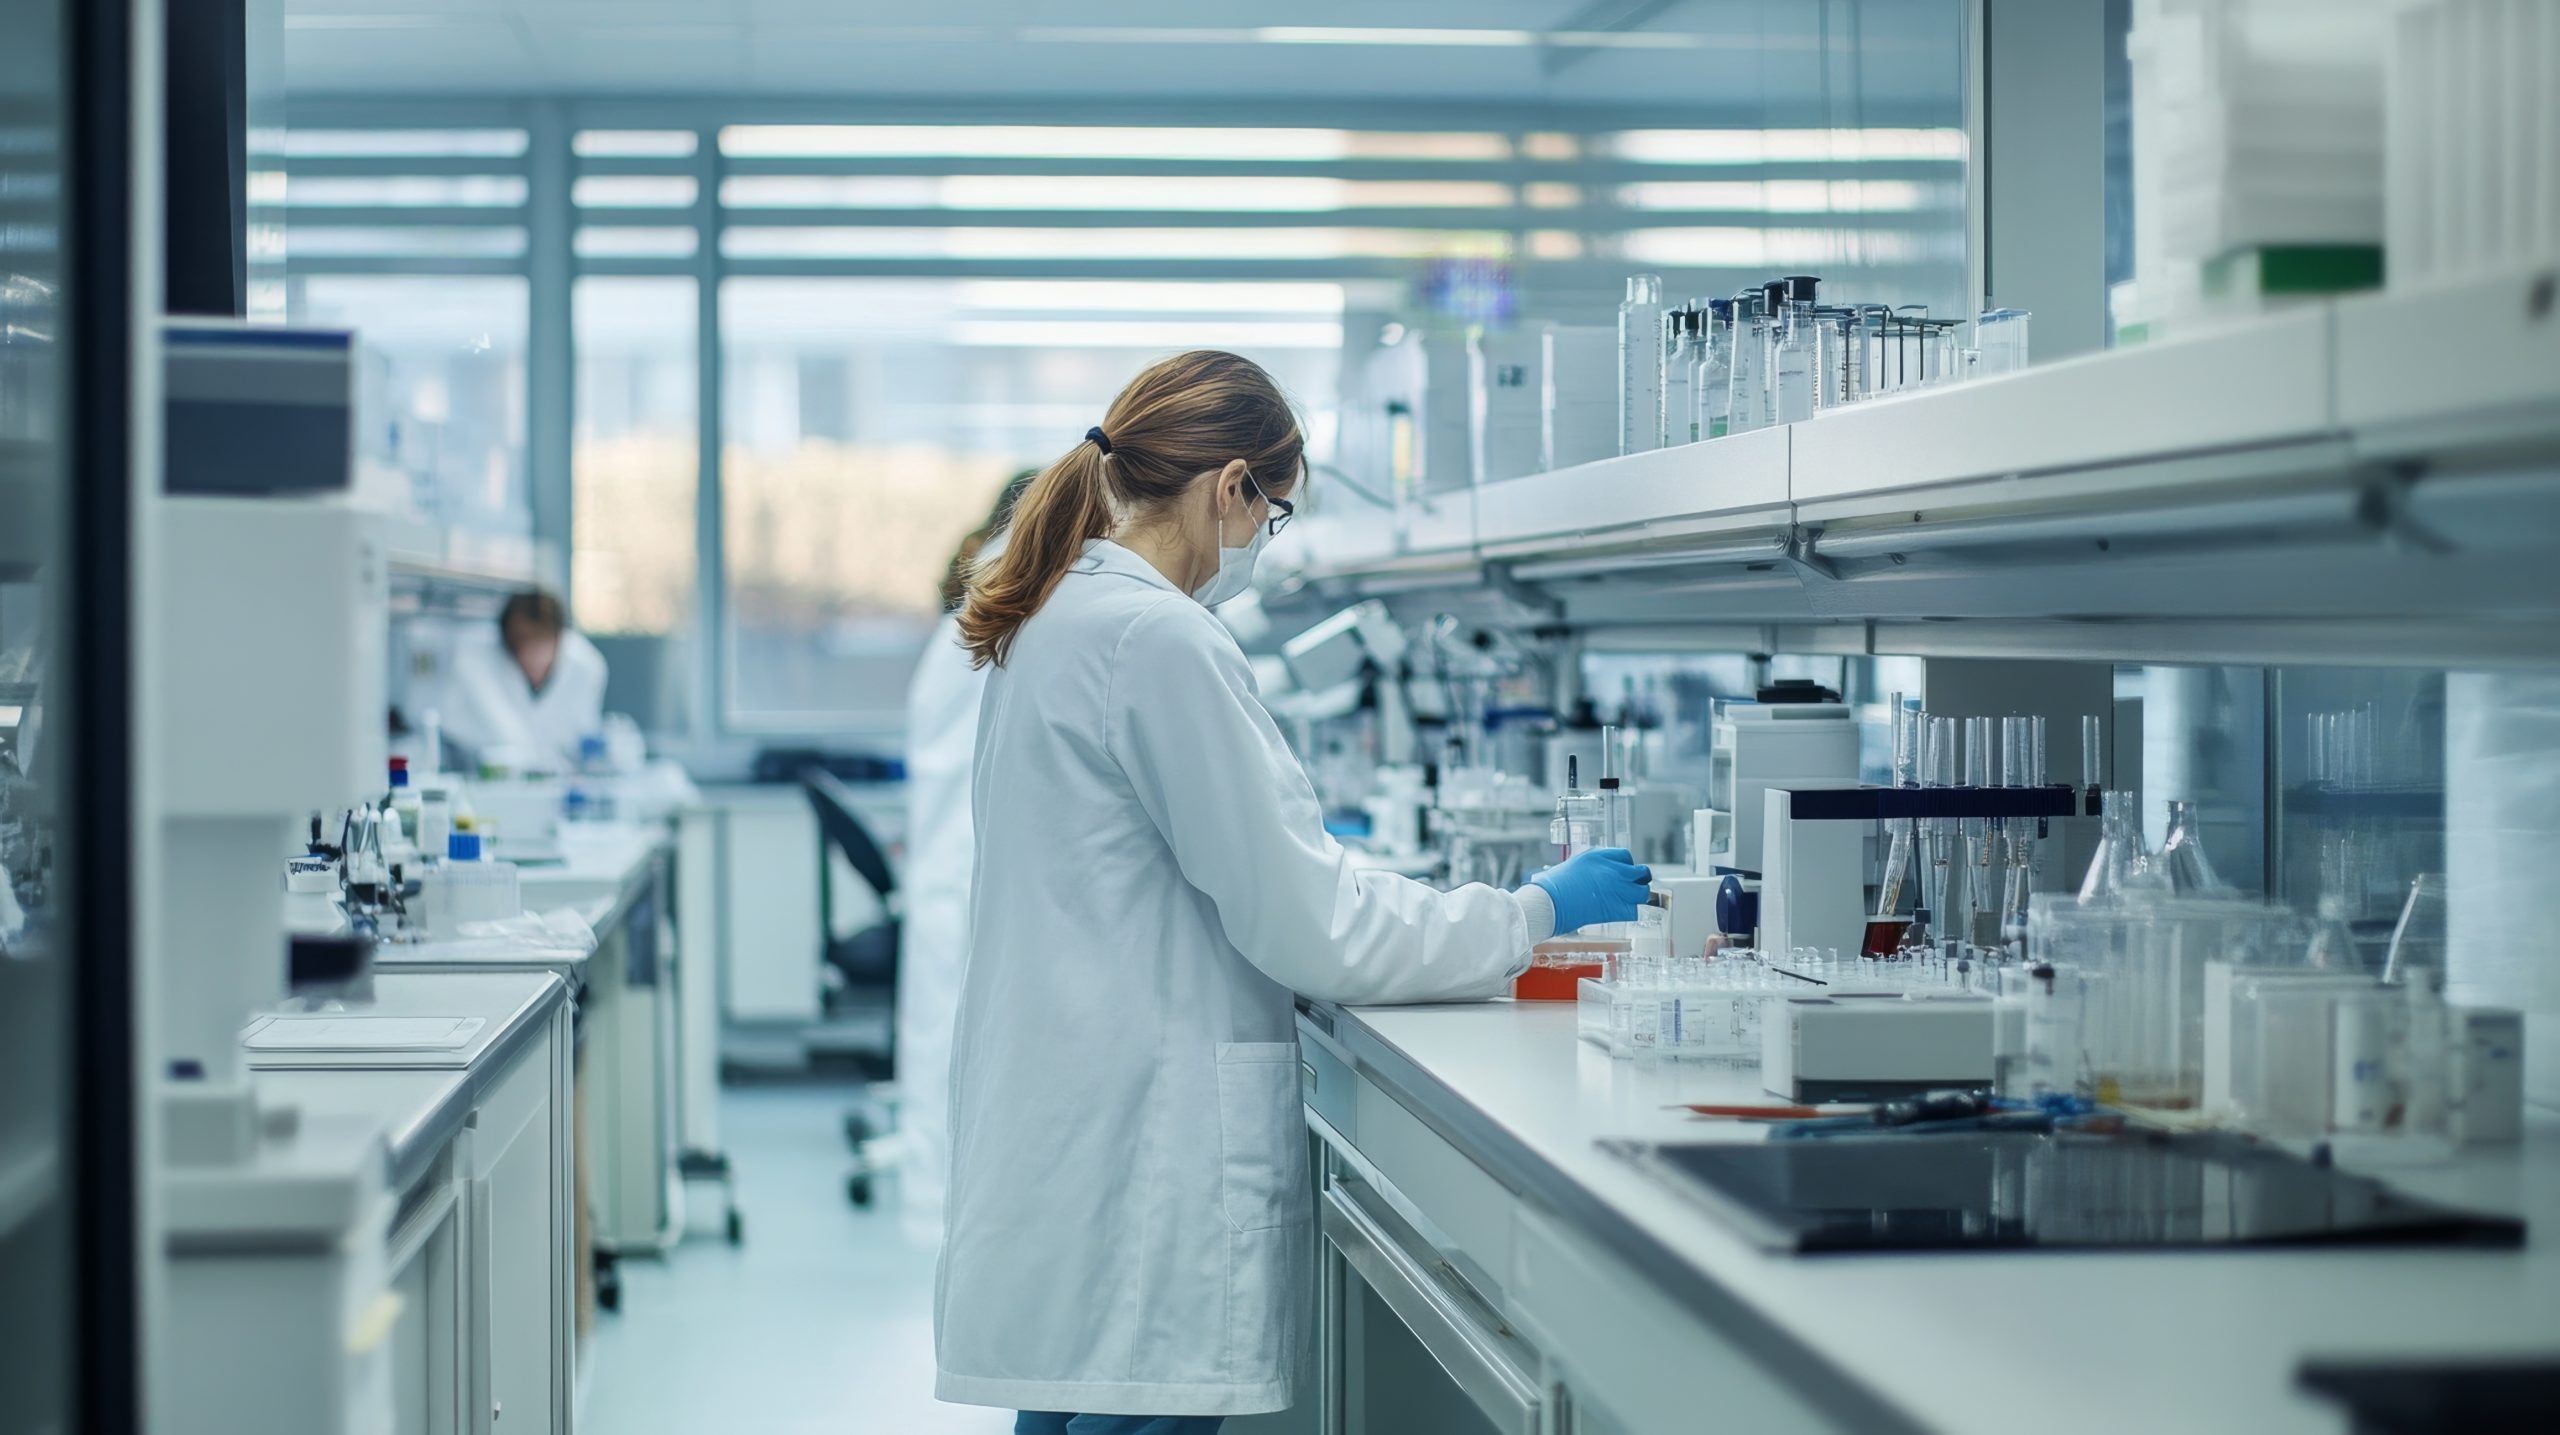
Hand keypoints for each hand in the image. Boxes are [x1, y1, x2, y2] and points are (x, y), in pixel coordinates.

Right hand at [1529, 847, 1652, 933]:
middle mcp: (1612, 869)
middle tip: (1633, 887)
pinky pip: (1635, 910)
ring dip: (1638, 896)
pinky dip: (1630, 912)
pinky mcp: (1617, 908)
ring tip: (1630, 901)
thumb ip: (1590, 869)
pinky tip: (1621, 913)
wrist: (1549, 901)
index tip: (1623, 873)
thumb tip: (1596, 877)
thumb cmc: (1552, 886)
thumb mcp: (1573, 866)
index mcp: (1598, 856)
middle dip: (1639, 880)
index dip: (1627, 866)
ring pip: (1643, 892)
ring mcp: (1617, 888)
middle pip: (1641, 872)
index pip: (1626, 856)